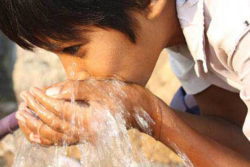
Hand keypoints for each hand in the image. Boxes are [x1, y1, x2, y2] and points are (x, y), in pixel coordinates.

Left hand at [16, 79, 162, 145]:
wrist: (143, 111)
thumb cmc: (126, 97)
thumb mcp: (103, 88)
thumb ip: (77, 89)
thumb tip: (50, 91)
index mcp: (90, 120)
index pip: (58, 110)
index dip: (42, 99)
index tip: (31, 90)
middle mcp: (86, 132)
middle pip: (53, 124)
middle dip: (35, 110)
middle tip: (23, 97)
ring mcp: (86, 136)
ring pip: (54, 136)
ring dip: (36, 125)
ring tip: (22, 115)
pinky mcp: (86, 136)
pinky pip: (62, 141)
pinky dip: (46, 138)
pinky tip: (35, 133)